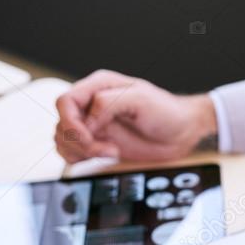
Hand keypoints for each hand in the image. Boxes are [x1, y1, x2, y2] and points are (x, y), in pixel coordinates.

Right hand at [54, 69, 216, 163]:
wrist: (181, 132)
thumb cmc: (166, 111)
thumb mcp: (140, 99)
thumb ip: (108, 103)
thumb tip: (87, 121)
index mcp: (99, 86)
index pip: (65, 101)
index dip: (71, 123)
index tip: (89, 137)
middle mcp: (91, 104)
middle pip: (62, 124)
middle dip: (80, 142)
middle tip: (107, 149)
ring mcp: (93, 124)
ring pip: (63, 140)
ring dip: (82, 152)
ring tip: (111, 152)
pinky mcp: (97, 142)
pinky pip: (72, 153)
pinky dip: (83, 159)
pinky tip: (107, 155)